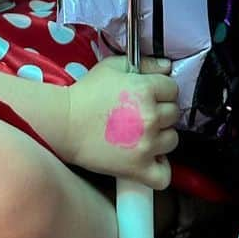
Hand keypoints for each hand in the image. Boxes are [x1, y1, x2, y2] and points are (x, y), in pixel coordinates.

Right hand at [64, 56, 179, 189]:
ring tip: (141, 135)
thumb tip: (168, 66)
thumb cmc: (86, 93)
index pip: (173, 89)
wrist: (64, 123)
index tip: (148, 96)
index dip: (161, 91)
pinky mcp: (138, 168)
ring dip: (160, 137)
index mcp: (146, 89)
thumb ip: (145, 63)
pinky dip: (159, 169)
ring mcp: (147, 144)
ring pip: (172, 140)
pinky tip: (148, 159)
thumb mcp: (113, 67)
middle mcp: (151, 116)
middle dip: (160, 112)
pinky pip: (165, 174)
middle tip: (141, 114)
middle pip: (174, 114)